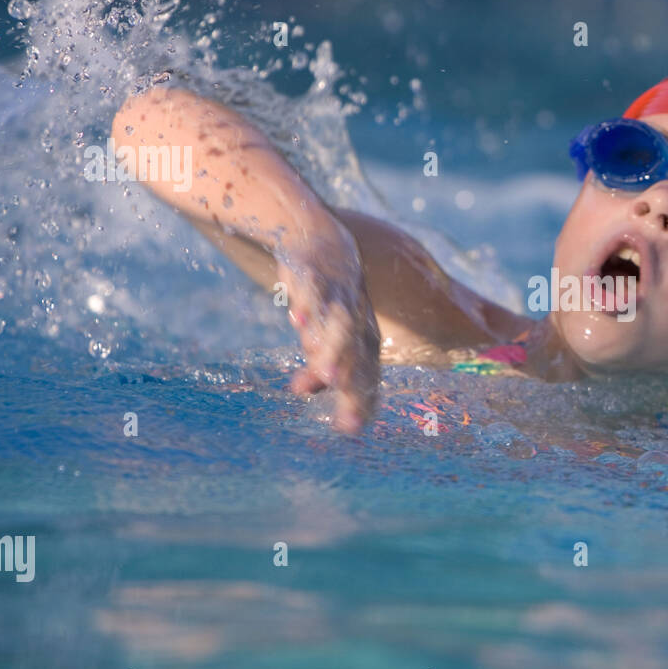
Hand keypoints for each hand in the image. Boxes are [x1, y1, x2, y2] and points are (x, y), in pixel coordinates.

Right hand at [277, 223, 380, 433]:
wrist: (322, 240)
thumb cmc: (330, 298)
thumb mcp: (325, 337)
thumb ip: (317, 368)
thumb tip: (302, 393)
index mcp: (363, 337)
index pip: (366, 374)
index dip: (360, 400)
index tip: (350, 428)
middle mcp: (356, 318)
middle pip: (357, 354)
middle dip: (352, 381)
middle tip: (347, 412)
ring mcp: (337, 294)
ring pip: (339, 323)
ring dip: (334, 347)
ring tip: (327, 374)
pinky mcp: (313, 272)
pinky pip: (312, 287)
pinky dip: (309, 301)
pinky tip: (300, 319)